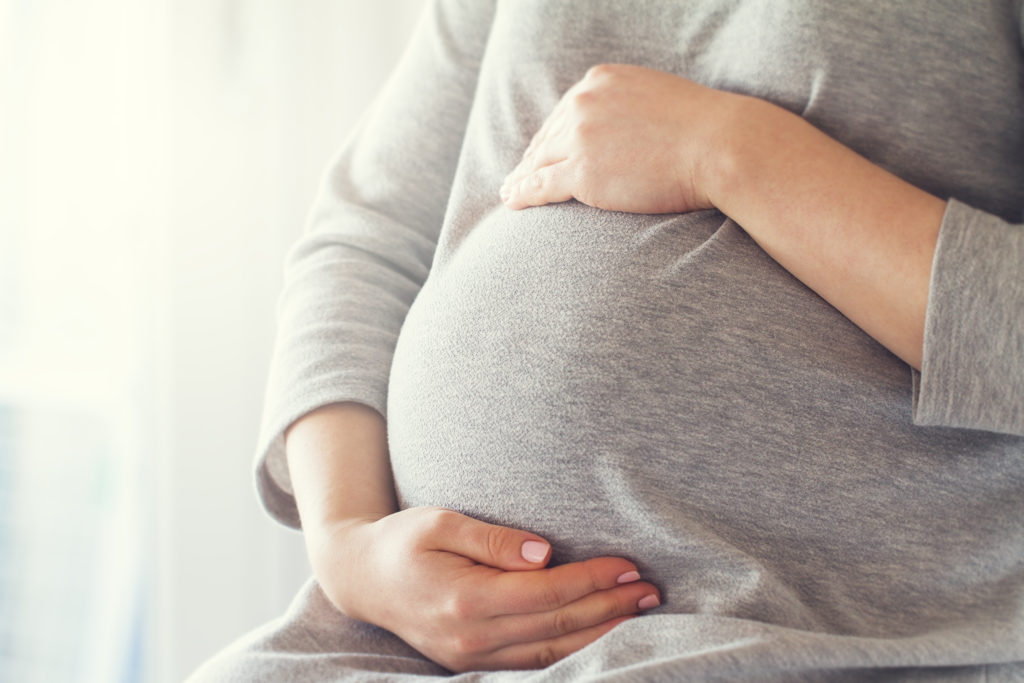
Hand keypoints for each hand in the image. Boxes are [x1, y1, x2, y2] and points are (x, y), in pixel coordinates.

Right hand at [309, 506, 659, 671]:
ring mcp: (471, 657)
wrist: (361, 578)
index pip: (545, 594)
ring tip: (639, 612)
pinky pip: (534, 664)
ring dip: (600, 633)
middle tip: (651, 590)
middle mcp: (471, 638)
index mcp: (465, 600)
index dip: (591, 580)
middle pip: (556, 627)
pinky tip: (600, 634)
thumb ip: (492, 539)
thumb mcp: (441, 522)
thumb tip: (543, 552)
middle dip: (609, 608)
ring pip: (551, 653)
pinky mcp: (473, 663)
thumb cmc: (403, 540)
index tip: (628, 565)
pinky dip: (573, 651)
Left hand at [500, 63, 736, 213]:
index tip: (540, 152)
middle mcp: (582, 103)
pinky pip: (541, 185)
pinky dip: (522, 194)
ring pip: (538, 162)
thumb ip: (627, 108)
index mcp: (599, 81)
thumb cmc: (702, 129)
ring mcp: (580, 138)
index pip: (565, 112)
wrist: (721, 145)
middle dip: (532, 158)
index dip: (551, 136)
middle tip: (517, 176)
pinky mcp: (582, 173)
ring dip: (520, 179)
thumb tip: (619, 129)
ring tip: (509, 193)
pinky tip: (512, 201)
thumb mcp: (656, 99)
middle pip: (547, 136)